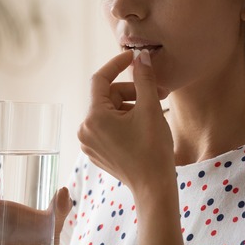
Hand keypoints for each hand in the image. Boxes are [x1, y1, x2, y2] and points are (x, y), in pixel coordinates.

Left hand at [77, 50, 174, 192]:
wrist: (154, 188)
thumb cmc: (153, 149)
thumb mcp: (150, 109)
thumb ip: (144, 79)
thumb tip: (141, 57)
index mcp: (93, 117)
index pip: (100, 79)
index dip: (117, 64)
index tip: (133, 57)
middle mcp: (85, 129)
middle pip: (107, 97)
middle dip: (133, 91)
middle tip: (159, 93)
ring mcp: (89, 143)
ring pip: (109, 111)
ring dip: (130, 106)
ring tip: (154, 112)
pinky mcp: (96, 152)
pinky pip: (108, 127)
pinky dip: (124, 121)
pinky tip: (144, 126)